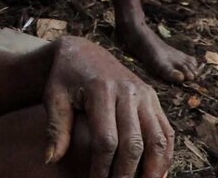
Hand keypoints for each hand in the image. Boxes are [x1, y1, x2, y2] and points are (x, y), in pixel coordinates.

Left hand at [43, 37, 172, 177]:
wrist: (82, 51)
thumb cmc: (64, 78)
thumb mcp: (54, 98)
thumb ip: (55, 128)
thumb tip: (50, 159)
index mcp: (101, 90)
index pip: (106, 140)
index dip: (102, 167)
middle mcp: (128, 91)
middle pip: (134, 143)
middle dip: (127, 173)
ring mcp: (144, 93)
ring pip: (158, 138)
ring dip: (154, 169)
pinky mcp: (153, 97)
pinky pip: (166, 130)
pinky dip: (166, 154)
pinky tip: (158, 173)